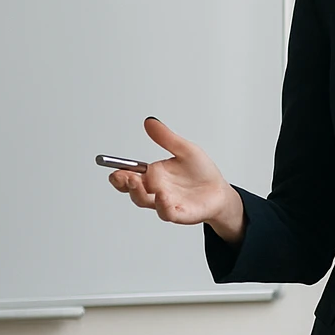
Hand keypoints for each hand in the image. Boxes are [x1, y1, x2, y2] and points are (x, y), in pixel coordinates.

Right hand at [107, 117, 243, 241]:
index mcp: (153, 176)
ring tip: (138, 182)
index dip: (119, 174)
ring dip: (139, 194)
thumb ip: (166, 138)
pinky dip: (162, 206)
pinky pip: (167, 212)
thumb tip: (149, 121)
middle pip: (133, 191)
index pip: (129, 176)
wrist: (220, 192)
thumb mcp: (185, 149)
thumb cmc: (201, 172)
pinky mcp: (179, 214)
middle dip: (125, 184)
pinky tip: (162, 196)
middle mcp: (155, 191)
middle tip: (124, 176)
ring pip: (146, 202)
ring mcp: (165, 203)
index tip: (113, 169)